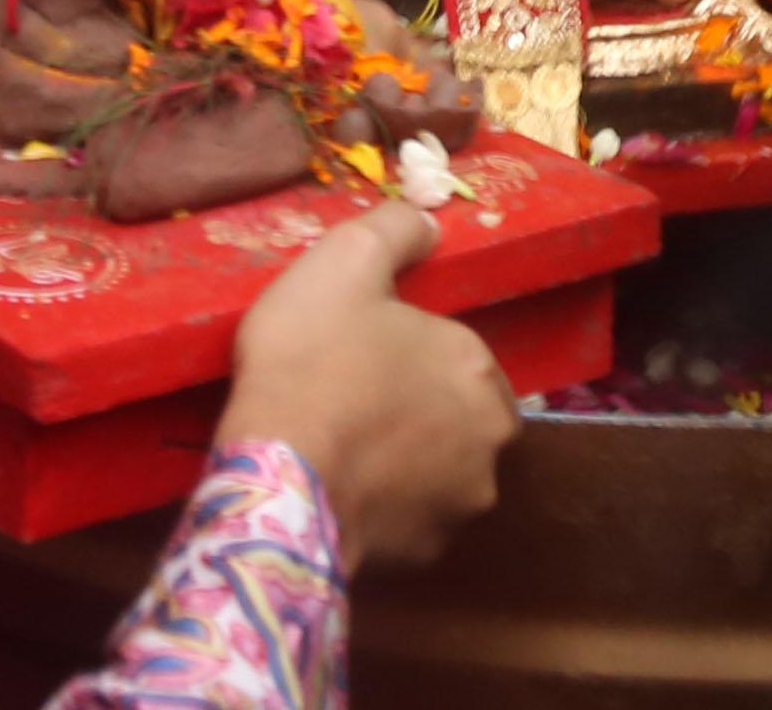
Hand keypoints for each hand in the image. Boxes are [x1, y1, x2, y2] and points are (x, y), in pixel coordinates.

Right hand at [219, 201, 513, 569]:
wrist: (280, 475)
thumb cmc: (312, 360)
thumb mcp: (343, 263)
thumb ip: (393, 231)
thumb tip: (429, 220)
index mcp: (475, 367)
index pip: (463, 357)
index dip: (416, 355)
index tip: (369, 358)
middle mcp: (490, 438)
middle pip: (464, 418)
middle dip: (427, 413)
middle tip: (362, 406)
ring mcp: (462, 502)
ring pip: (445, 474)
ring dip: (412, 465)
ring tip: (349, 453)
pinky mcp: (426, 552)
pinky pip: (413, 521)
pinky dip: (389, 509)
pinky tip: (344, 492)